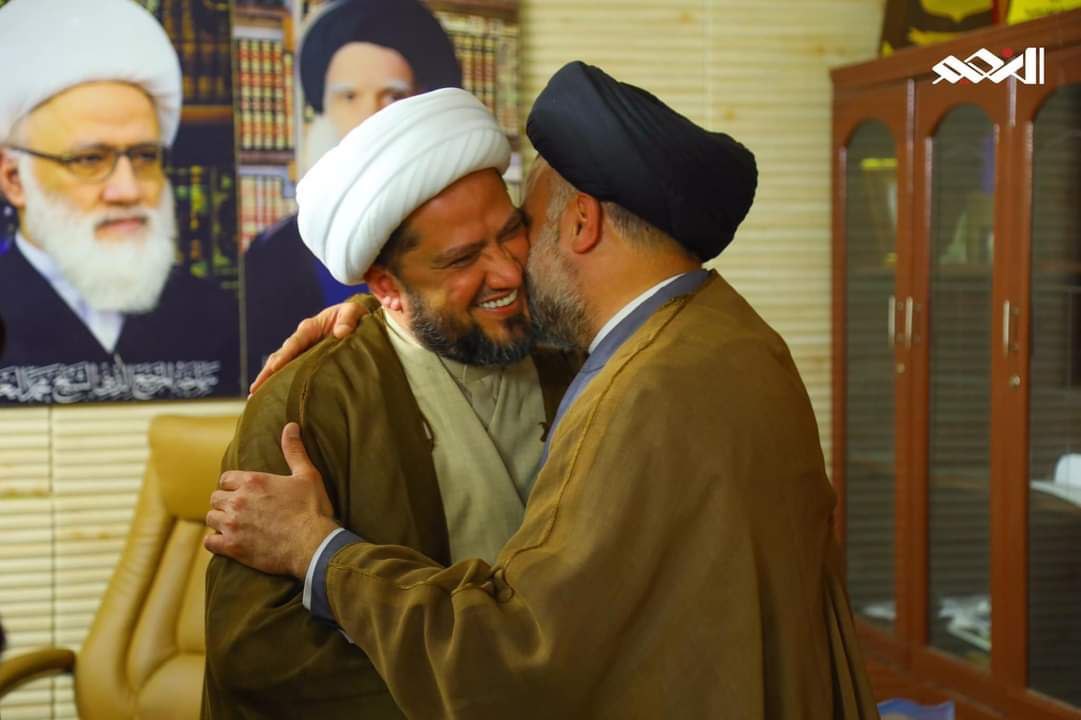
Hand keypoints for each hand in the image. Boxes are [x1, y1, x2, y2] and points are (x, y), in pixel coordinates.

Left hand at [205, 423, 338, 578]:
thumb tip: (290, 426)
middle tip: (240, 511)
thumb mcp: (307, 475)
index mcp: (253, 481)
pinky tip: (228, 542)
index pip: (226, 478)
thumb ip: (294, 450)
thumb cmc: (313, 509)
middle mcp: (238, 500)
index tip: (243, 493)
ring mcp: (233, 524)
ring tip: (234, 526)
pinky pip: (210, 542)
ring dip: (220, 521)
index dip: (233, 485)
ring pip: (211, 518)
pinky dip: (216, 542)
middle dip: (225, 503)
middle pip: (216, 498)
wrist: (314, 545)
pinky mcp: (233, 547)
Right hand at [248, 300, 368, 394]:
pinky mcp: (307, 362)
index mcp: (310, 328)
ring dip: (269, 381)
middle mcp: (301, 340)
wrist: (355, 319)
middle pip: (280, 358)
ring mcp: (302, 352)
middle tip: (254, 391)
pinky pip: (291, 372)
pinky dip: (281, 383)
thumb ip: (349, 319)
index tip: (273, 369)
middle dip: (266, 374)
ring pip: (281, 367)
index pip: (293, 344)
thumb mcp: (354, 311)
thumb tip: (342, 332)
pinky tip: (274, 398)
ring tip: (256, 399)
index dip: (283, 356)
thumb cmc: (354, 314)